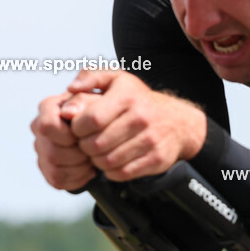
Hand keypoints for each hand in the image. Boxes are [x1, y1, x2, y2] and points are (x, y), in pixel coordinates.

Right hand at [30, 92, 96, 190]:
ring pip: (55, 170)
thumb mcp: (96, 101)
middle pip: (52, 153)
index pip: (47, 126)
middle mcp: (38, 129)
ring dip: (80, 168)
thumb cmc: (99, 111)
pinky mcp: (46, 168)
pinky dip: (78, 178)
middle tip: (93, 150)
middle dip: (78, 155)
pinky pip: (58, 181)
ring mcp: (41, 150)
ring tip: (92, 159)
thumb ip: (83, 102)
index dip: (68, 135)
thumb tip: (68, 112)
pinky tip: (89, 168)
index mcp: (47, 108)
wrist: (102, 127)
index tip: (83, 135)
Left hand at [63, 70, 206, 181]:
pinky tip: (113, 160)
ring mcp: (151, 139)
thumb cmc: (138, 101)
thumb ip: (90, 77)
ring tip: (99, 152)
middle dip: (85, 147)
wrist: (177, 121)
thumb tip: (72, 88)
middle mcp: (141, 116)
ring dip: (97, 161)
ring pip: (108, 161)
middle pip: (97, 144)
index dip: (77, 128)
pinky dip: (112, 171)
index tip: (78, 128)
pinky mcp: (157, 159)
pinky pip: (123, 173)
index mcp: (127, 95)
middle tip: (87, 143)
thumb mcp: (116, 79)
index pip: (91, 119)